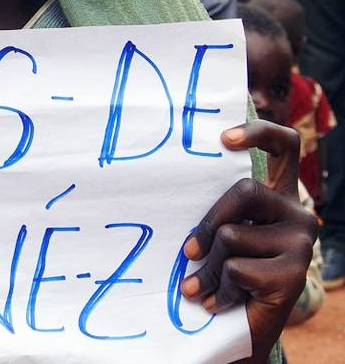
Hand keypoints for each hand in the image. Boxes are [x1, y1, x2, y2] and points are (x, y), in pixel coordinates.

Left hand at [181, 121, 316, 363]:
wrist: (240, 329)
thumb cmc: (221, 272)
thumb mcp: (218, 235)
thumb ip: (215, 211)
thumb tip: (162, 185)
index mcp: (277, 194)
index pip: (284, 146)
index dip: (258, 132)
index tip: (224, 138)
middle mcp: (297, 212)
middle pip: (243, 191)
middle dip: (208, 223)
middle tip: (188, 252)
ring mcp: (301, 242)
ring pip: (232, 235)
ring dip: (210, 268)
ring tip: (206, 287)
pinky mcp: (295, 273)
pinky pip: (238, 268)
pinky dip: (221, 288)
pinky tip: (223, 302)